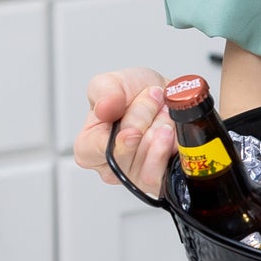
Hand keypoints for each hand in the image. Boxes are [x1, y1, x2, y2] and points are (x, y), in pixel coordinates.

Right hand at [73, 66, 174, 198]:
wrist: (167, 94)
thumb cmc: (135, 93)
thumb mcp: (113, 81)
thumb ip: (103, 91)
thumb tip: (103, 109)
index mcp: (89, 145)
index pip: (93, 152)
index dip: (117, 140)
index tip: (134, 129)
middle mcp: (111, 165)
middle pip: (125, 156)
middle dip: (144, 122)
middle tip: (152, 101)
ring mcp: (135, 175)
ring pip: (145, 164)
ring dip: (159, 131)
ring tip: (162, 112)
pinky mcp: (159, 179)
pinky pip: (161, 175)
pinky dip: (169, 148)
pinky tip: (171, 131)